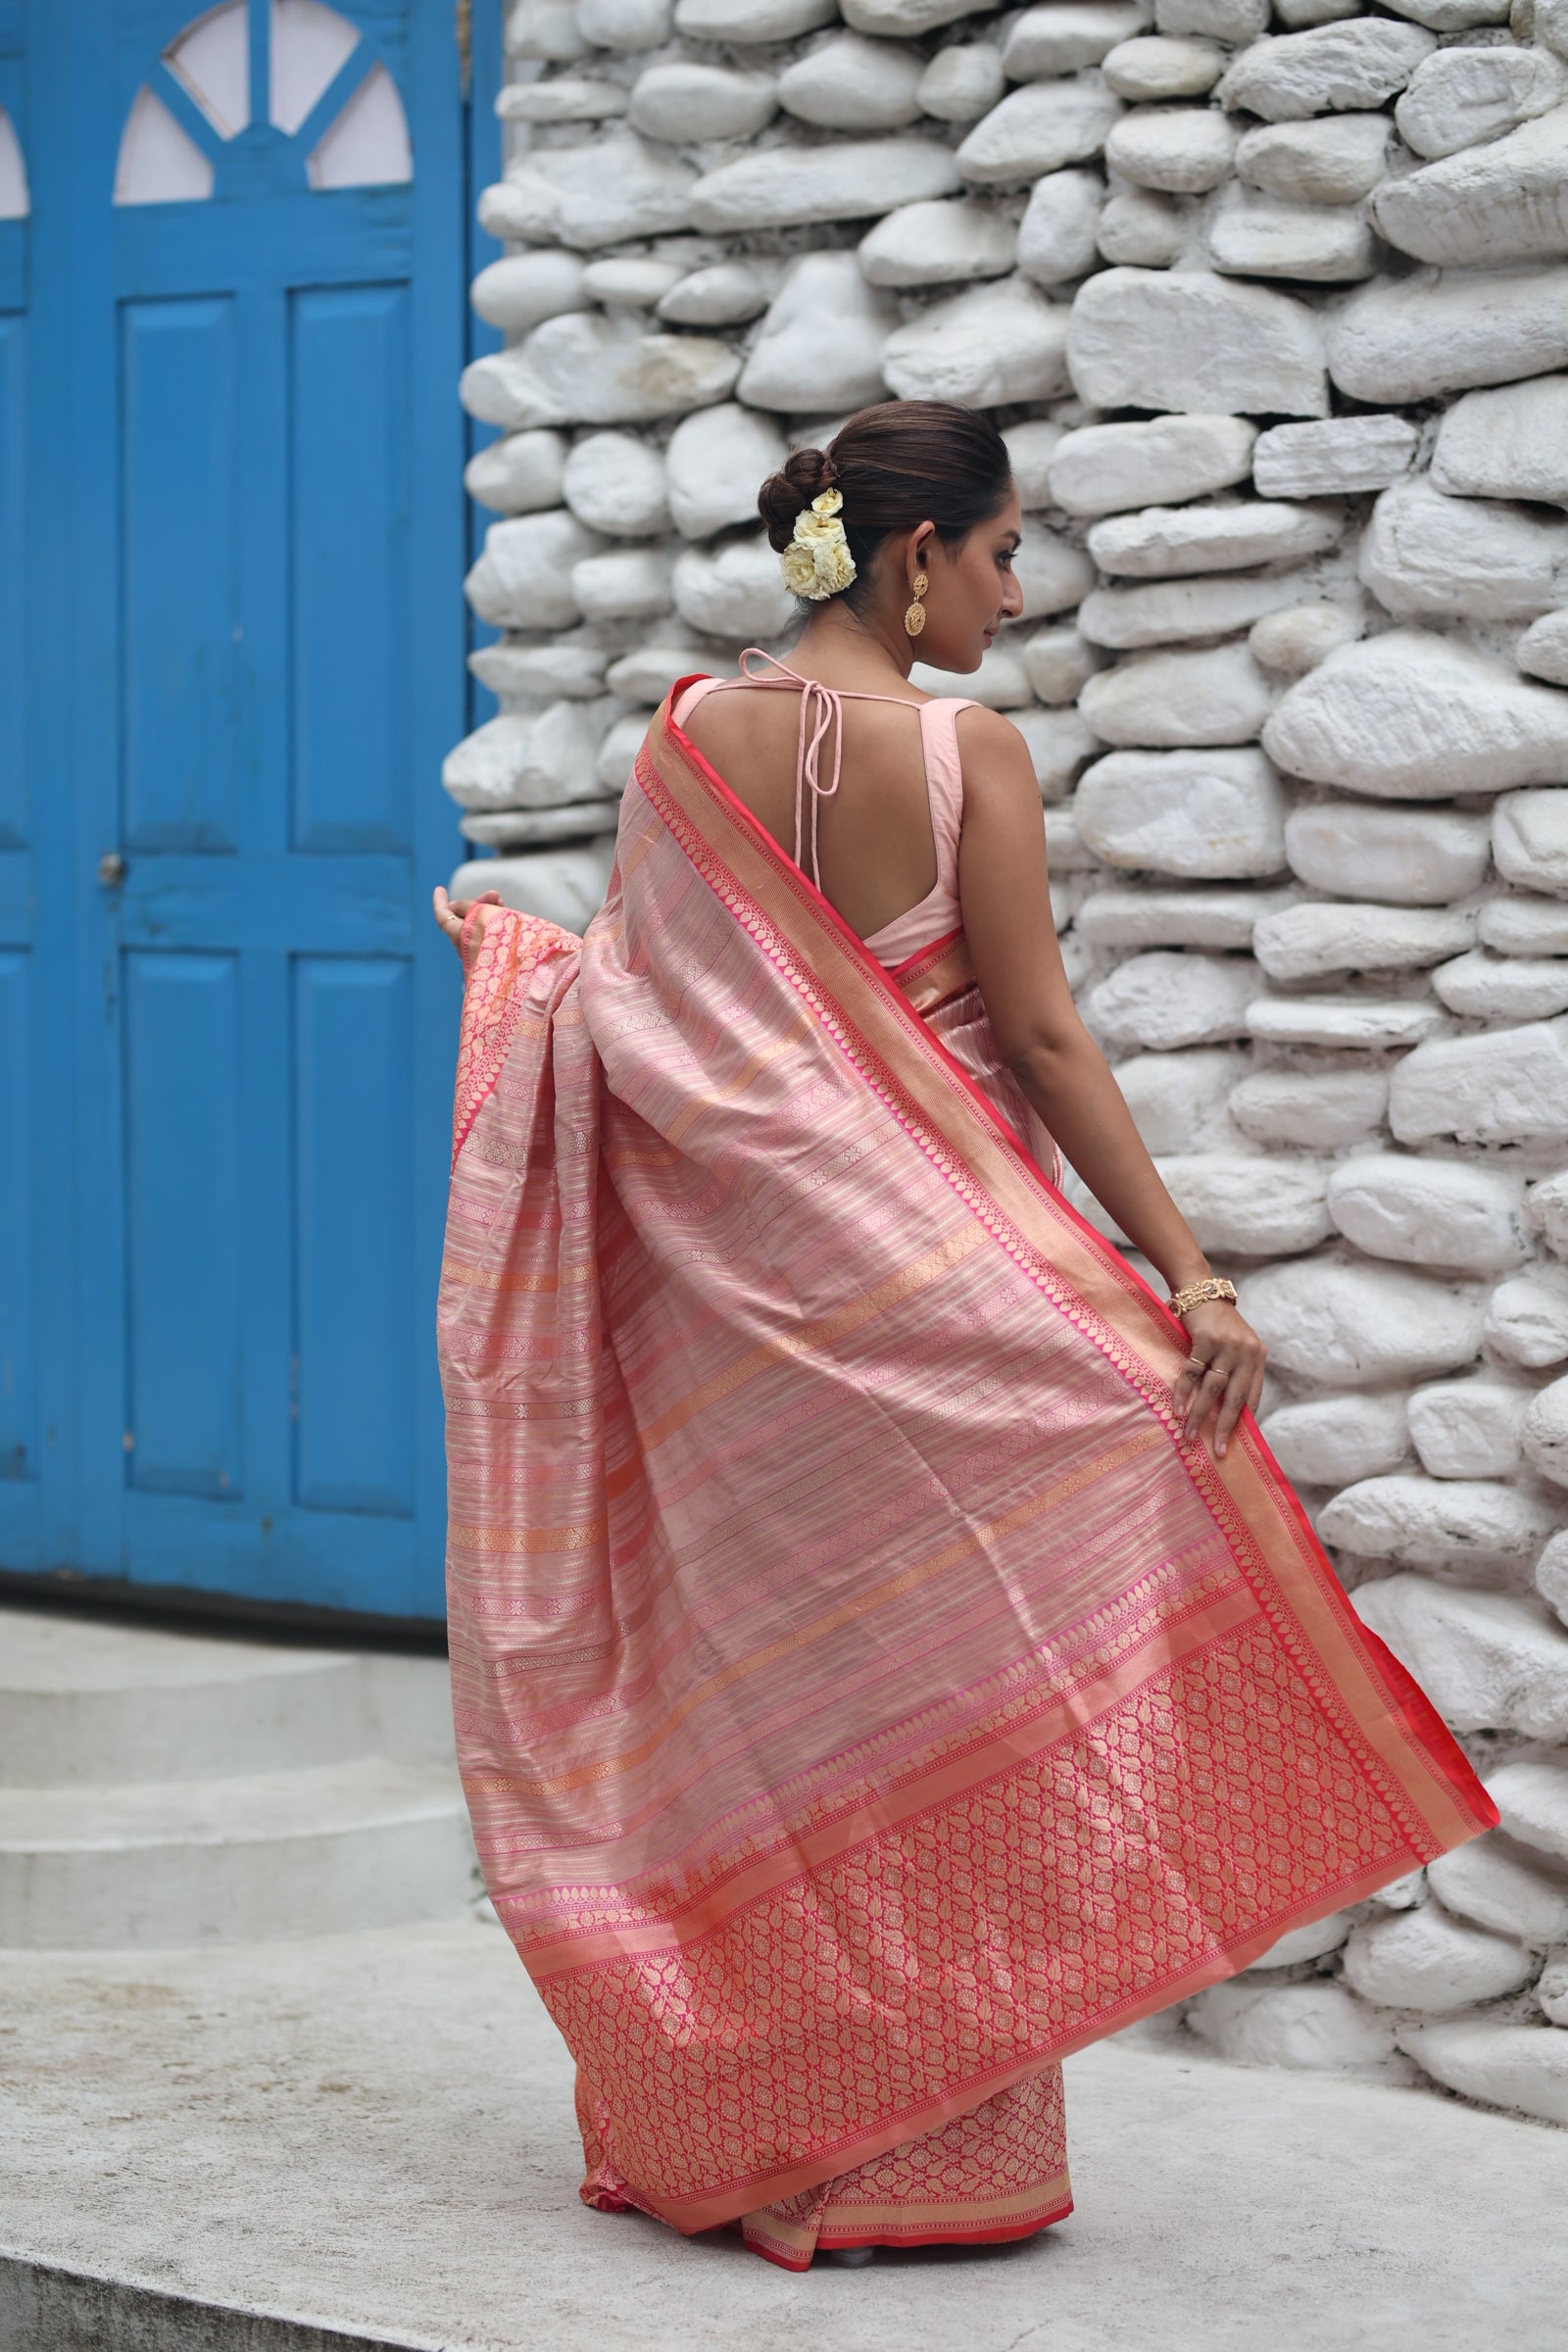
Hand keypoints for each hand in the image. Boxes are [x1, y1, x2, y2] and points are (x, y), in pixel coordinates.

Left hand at [433, 885, 500, 957]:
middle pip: (463, 918)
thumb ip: (466, 907)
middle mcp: (464, 946)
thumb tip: (452, 906)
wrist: (520, 964)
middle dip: (478, 903)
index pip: (443, 918)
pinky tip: (502, 912)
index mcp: (459, 936)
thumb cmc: (500, 937)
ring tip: (502, 902)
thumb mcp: (482, 914)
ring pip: (475, 925)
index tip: (440, 889)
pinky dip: (490, 922)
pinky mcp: (486, 955)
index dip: (440, 902)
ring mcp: (475, 952)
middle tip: (495, 894)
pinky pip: (483, 933)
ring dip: (486, 910)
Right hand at [1171, 1300, 1266, 1460]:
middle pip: (1234, 1398)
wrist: (1201, 1289)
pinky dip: (1183, 1393)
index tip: (1235, 1443)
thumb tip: (1223, 1409)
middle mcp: (1247, 1352)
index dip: (1243, 1421)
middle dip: (1224, 1427)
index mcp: (1258, 1356)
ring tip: (1189, 1434)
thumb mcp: (1235, 1344)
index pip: (1252, 1396)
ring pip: (1212, 1390)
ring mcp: (1227, 1346)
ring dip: (1199, 1415)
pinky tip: (1177, 1409)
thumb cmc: (1215, 1323)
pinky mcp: (1206, 1340)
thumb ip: (1235, 1369)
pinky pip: (1192, 1374)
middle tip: (1218, 1450)